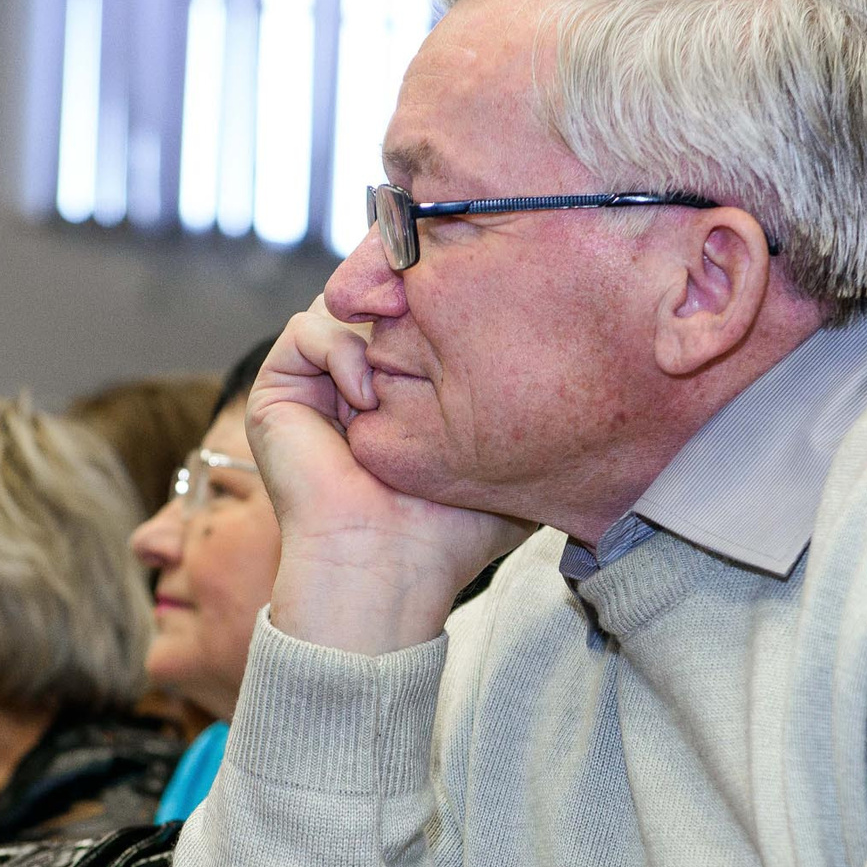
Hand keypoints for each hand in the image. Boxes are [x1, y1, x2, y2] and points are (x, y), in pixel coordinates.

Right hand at [252, 299, 525, 654]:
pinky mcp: (279, 390)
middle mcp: (354, 384)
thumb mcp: (508, 465)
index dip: (441, 306)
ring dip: (376, 332)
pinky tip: (366, 399)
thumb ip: (531, 421)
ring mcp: (314, 386)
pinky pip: (305, 327)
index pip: (415, 318)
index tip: (475, 314)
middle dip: (407, 301)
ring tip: (400, 380)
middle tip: (440, 319)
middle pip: (376, 300)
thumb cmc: (447, 533)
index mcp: (398, 396)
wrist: (388, 567)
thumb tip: (587, 386)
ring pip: (343, 305)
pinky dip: (339, 350)